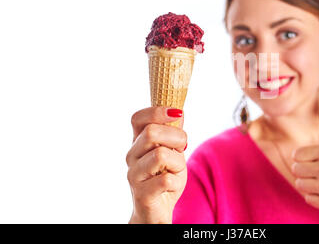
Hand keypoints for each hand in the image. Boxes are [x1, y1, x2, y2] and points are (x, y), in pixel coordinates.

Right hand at [126, 106, 187, 223]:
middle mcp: (132, 156)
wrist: (156, 213)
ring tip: (175, 171)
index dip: (157, 111)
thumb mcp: (173, 152)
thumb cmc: (164, 179)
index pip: (138, 118)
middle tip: (182, 148)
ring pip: (161, 155)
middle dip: (177, 137)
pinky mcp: (142, 194)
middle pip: (152, 132)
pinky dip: (176, 182)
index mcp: (138, 142)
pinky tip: (171, 186)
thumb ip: (173, 133)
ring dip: (178, 163)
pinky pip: (166, 180)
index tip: (177, 113)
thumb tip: (178, 110)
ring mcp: (134, 175)